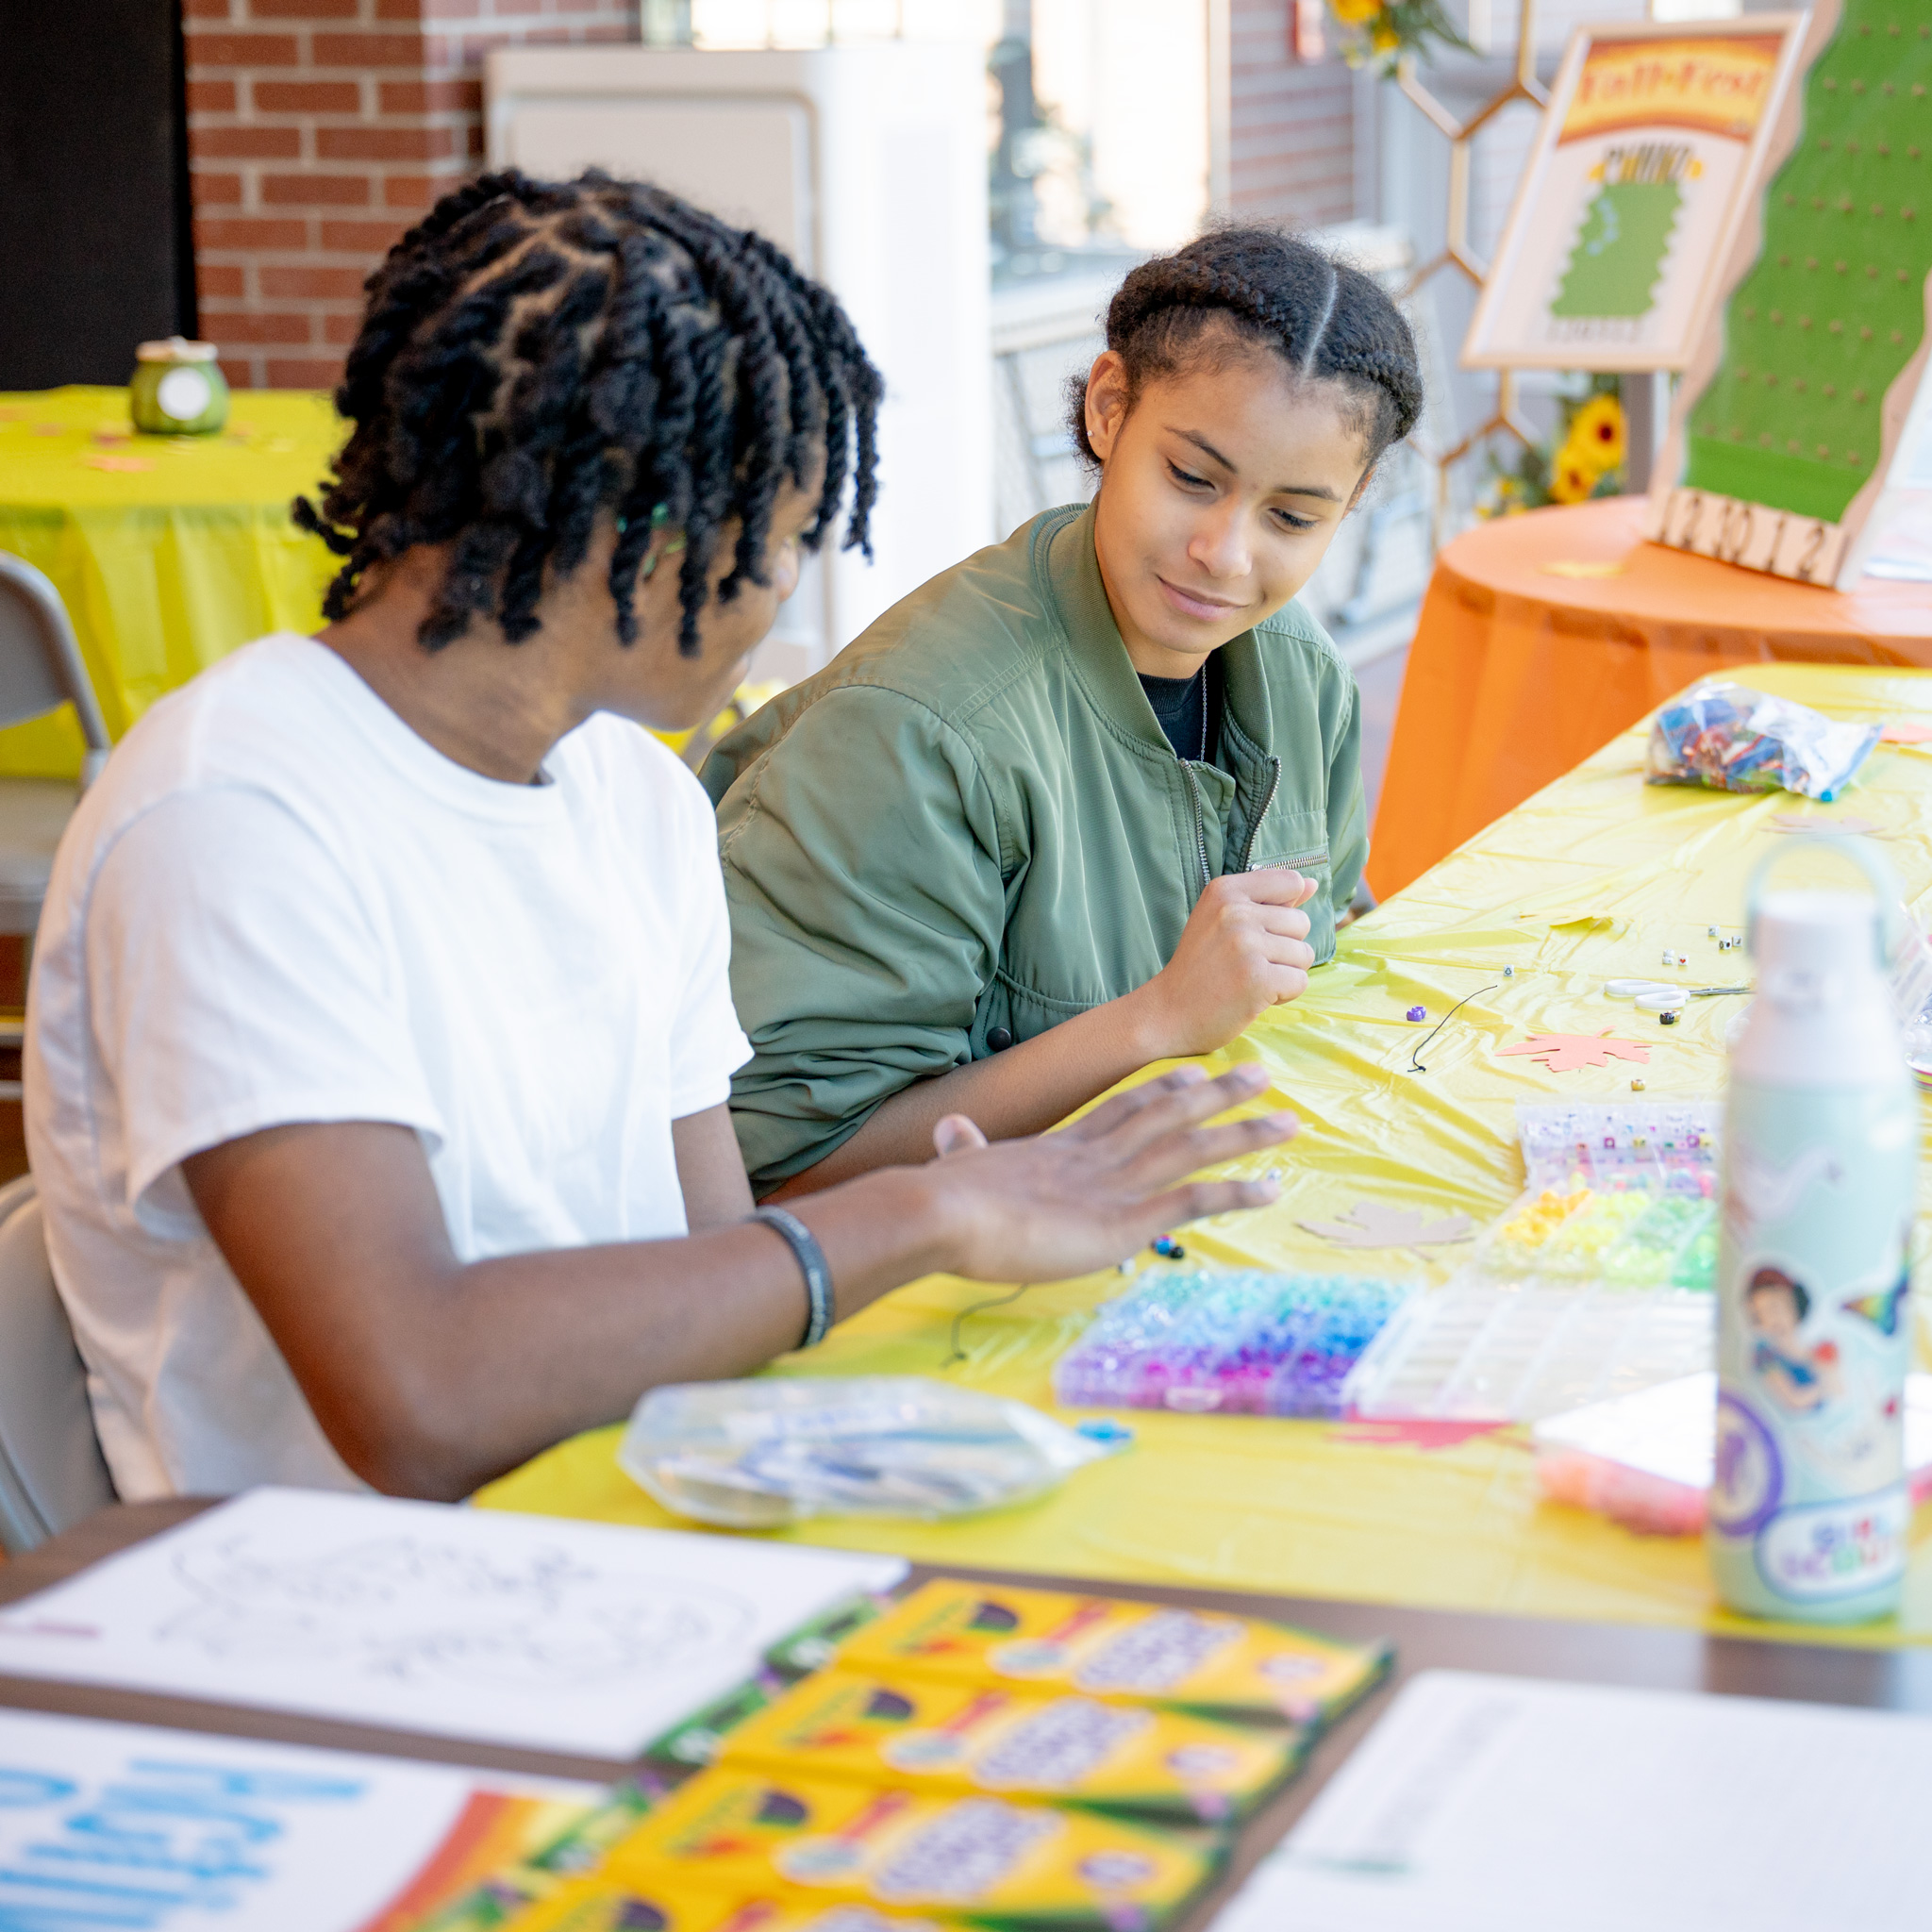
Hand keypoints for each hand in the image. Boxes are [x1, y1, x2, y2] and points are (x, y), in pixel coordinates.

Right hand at [923, 1063, 1294, 1281]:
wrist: (949, 1212)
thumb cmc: (946, 1200)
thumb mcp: (959, 1167)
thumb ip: (964, 1149)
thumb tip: (948, 1130)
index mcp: (1062, 1147)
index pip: (1123, 1107)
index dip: (1163, 1088)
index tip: (1196, 1069)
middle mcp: (1099, 1156)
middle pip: (1170, 1113)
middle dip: (1219, 1092)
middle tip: (1262, 1071)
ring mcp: (1116, 1185)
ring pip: (1194, 1146)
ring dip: (1244, 1133)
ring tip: (1289, 1122)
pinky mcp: (1126, 1219)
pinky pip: (1194, 1200)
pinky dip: (1236, 1192)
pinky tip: (1271, 1189)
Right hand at [1130, 871, 1319, 1058]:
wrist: (1167, 1014)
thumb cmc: (1200, 967)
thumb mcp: (1223, 921)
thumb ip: (1270, 900)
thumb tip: (1313, 884)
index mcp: (1225, 891)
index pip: (1291, 881)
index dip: (1284, 911)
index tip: (1255, 931)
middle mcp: (1234, 912)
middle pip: (1301, 922)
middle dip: (1284, 947)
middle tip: (1246, 962)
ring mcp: (1246, 945)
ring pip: (1304, 953)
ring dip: (1284, 972)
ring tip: (1249, 978)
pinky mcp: (1258, 978)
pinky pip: (1300, 981)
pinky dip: (1283, 994)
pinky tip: (1254, 996)